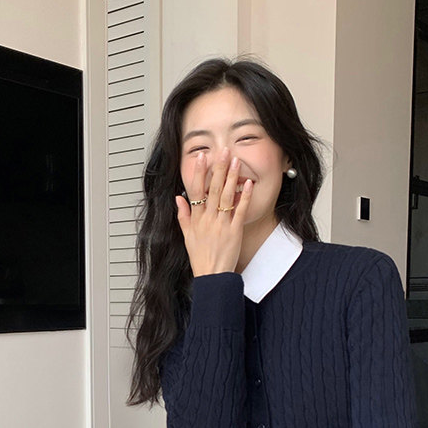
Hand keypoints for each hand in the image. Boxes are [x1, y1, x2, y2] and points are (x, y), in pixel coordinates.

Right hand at [175, 149, 252, 276]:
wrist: (212, 275)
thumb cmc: (201, 258)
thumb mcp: (187, 236)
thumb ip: (183, 216)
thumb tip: (179, 198)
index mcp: (196, 219)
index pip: (196, 190)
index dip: (199, 172)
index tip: (202, 157)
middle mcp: (208, 219)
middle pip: (213, 189)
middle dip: (218, 169)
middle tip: (223, 152)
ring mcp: (222, 224)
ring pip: (227, 196)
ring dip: (232, 177)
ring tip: (236, 161)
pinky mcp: (235, 231)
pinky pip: (240, 210)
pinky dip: (244, 197)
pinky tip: (248, 184)